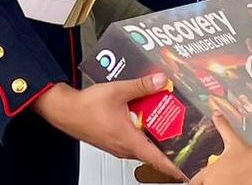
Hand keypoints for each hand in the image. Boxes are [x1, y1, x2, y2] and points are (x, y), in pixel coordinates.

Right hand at [32, 76, 185, 181]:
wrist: (65, 110)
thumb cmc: (86, 106)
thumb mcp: (119, 91)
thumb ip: (142, 86)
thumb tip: (161, 81)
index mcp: (129, 140)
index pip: (157, 158)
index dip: (174, 166)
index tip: (187, 170)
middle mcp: (124, 147)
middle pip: (153, 153)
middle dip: (169, 148)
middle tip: (186, 139)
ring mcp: (117, 146)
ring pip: (143, 146)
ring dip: (155, 139)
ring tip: (169, 126)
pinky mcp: (112, 141)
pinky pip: (133, 141)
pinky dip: (143, 134)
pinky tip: (146, 120)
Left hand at [189, 113, 251, 184]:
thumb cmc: (247, 155)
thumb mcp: (233, 140)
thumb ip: (223, 126)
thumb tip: (216, 113)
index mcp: (209, 172)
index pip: (193, 183)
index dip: (196, 182)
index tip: (198, 181)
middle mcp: (213, 184)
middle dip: (206, 184)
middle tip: (215, 180)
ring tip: (226, 181)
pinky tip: (235, 183)